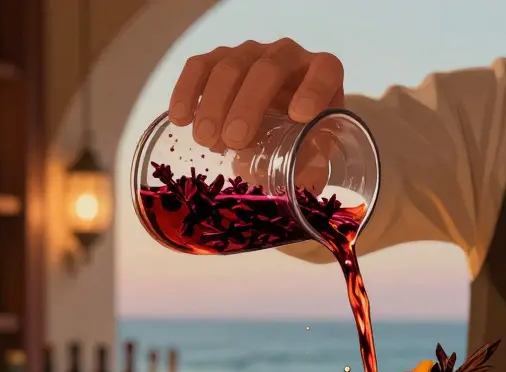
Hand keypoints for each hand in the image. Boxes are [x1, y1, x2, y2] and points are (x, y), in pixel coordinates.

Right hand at [169, 39, 345, 149]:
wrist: (277, 126)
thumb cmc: (300, 139)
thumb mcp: (312, 153)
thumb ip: (310, 166)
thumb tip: (300, 183)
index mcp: (322, 73)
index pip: (324, 71)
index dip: (314, 89)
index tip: (299, 116)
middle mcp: (287, 56)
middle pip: (266, 70)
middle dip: (248, 105)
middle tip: (234, 140)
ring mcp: (250, 54)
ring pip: (229, 67)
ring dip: (214, 103)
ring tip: (206, 140)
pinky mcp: (218, 59)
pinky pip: (199, 66)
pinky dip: (187, 91)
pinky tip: (181, 119)